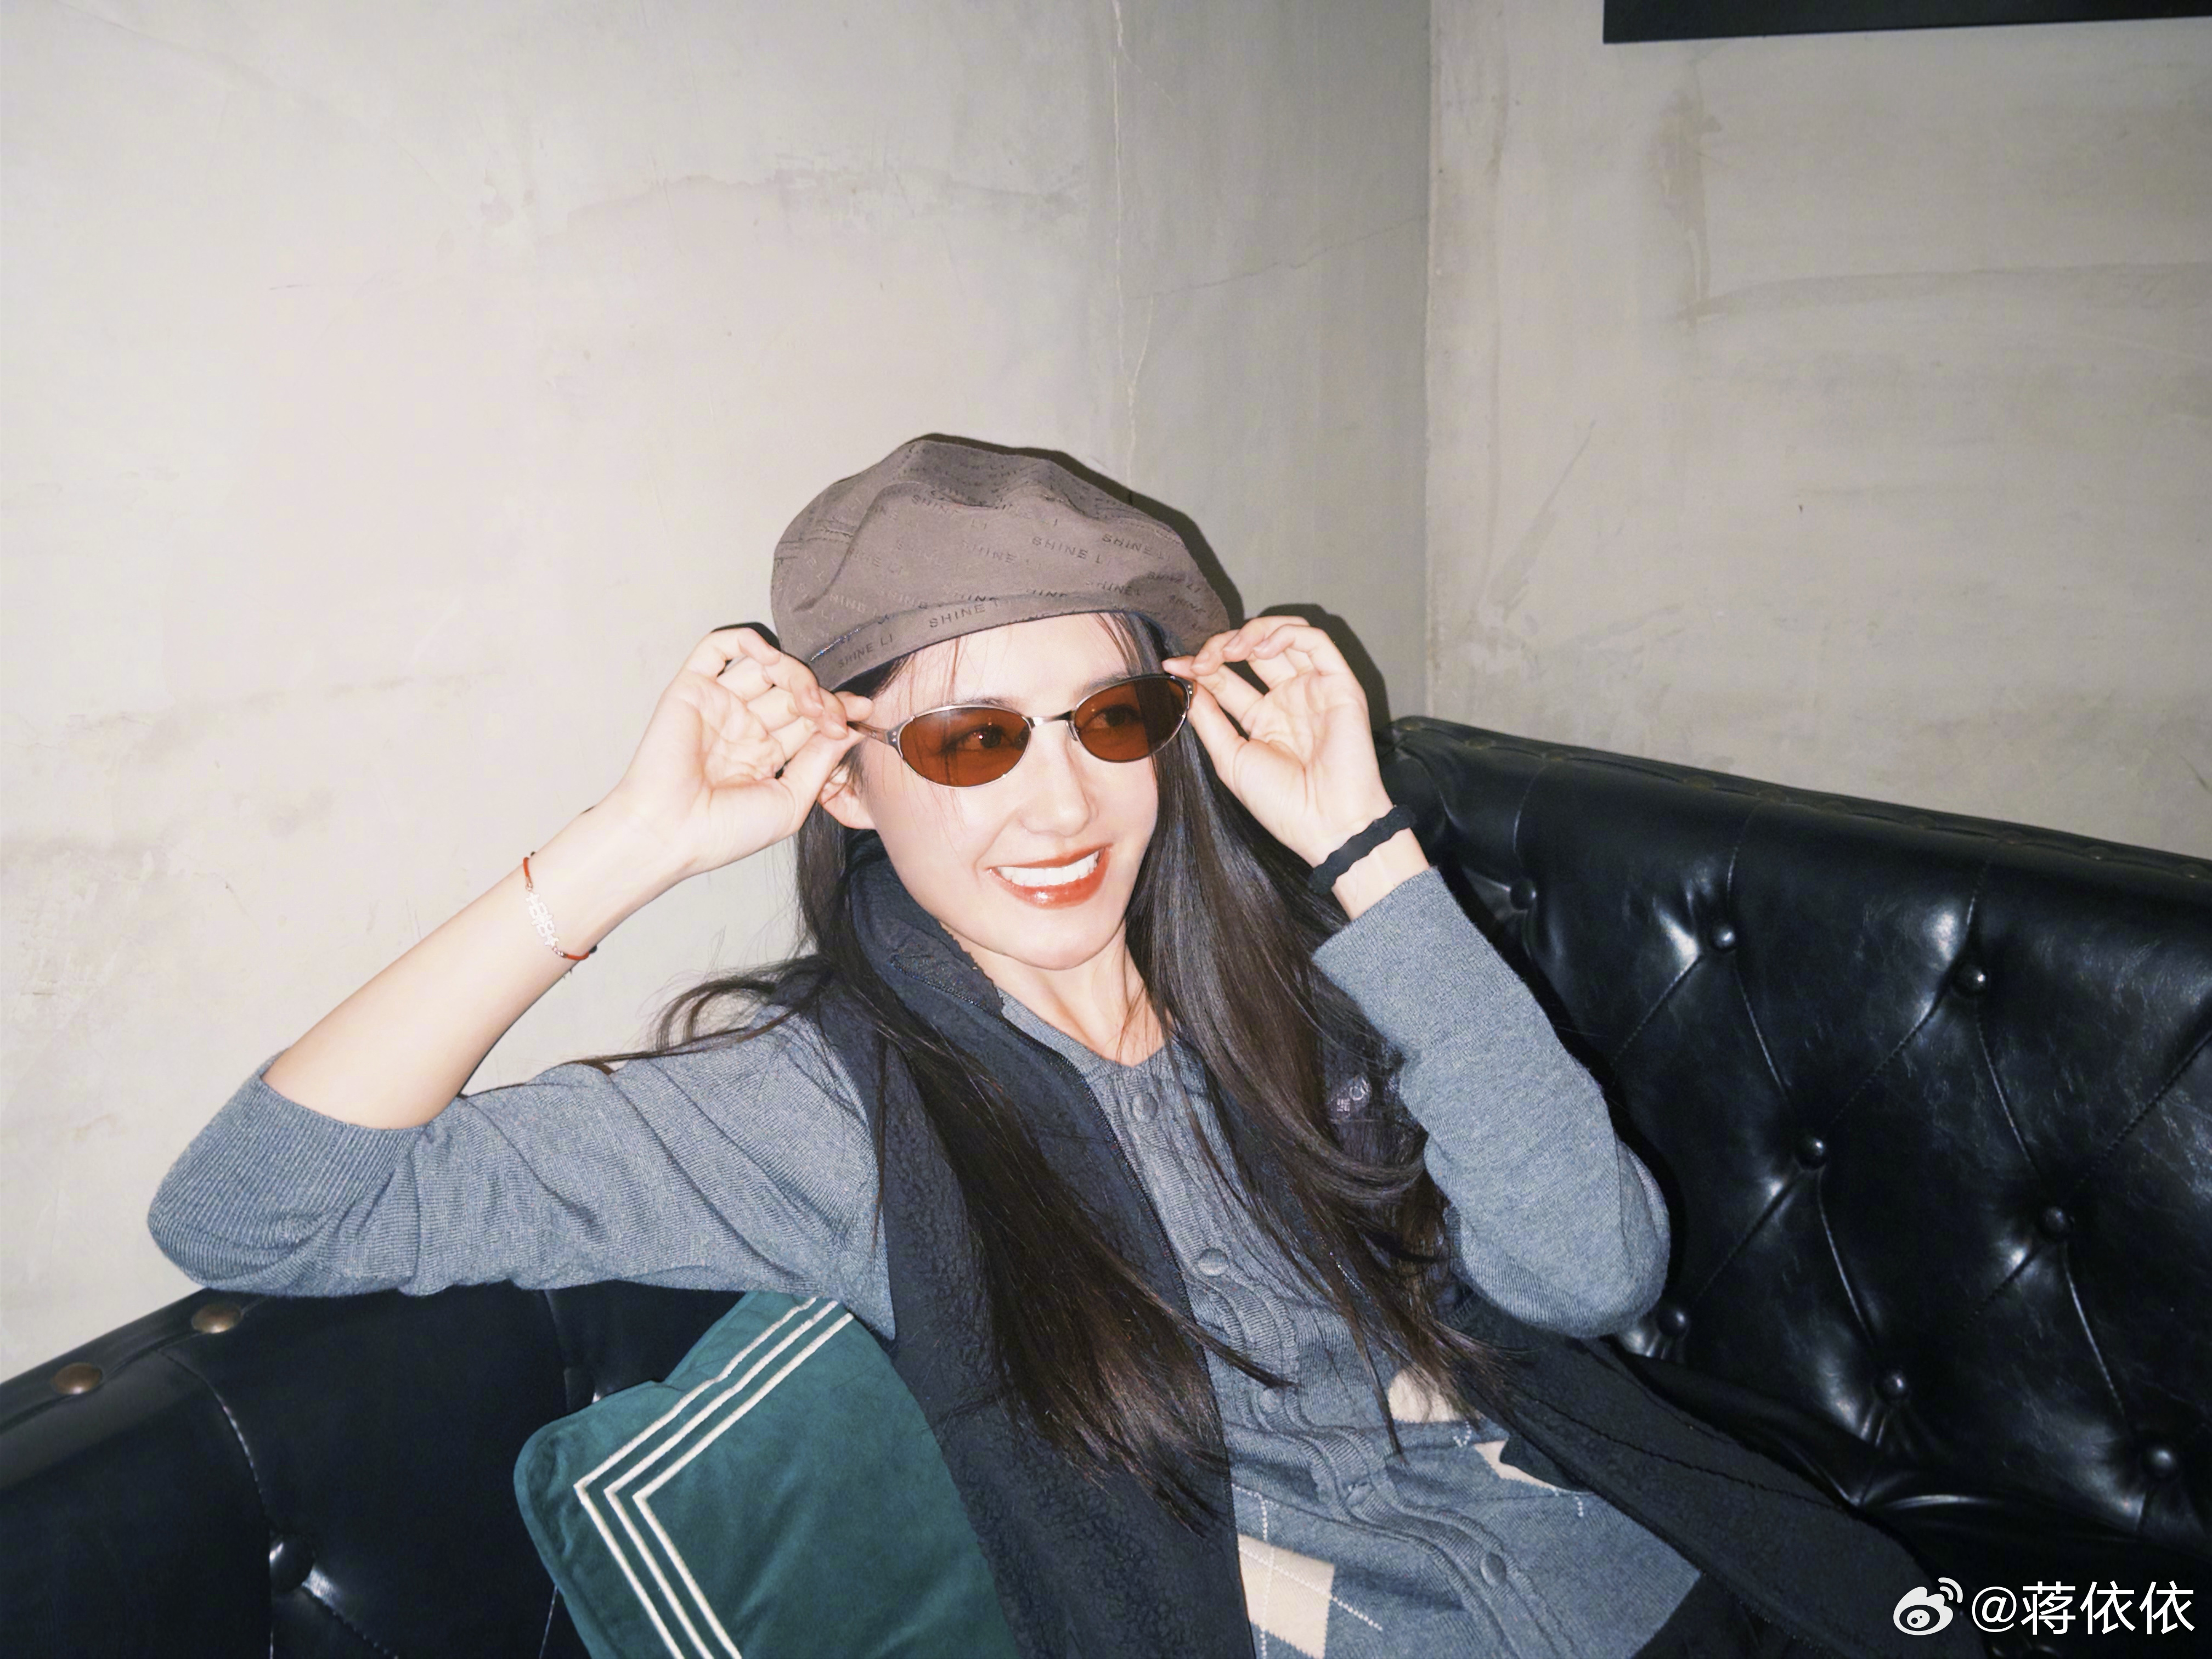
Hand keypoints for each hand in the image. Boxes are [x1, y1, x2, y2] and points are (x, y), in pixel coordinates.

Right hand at [598, 626, 871, 881]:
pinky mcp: (691, 689)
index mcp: (765, 752)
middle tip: (835, 716)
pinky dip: (747, 642)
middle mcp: (743, 725)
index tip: (863, 710)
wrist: (671, 834)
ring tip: (808, 701)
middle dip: (820, 697)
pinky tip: (770, 658)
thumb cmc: (724, 832)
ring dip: (794, 673)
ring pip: (764, 666)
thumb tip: (852, 726)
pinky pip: (718, 648)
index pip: (808, 715)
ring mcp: (718, 705)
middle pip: (791, 689)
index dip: (835, 708)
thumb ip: (821, 760)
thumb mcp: (791, 799)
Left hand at [1162, 615, 1400, 866]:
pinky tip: (1260, 649)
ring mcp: (1314, 689)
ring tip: (1230, 652)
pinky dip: (1286, 634)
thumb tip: (1183, 684)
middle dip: (1221, 646)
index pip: (1226, 678)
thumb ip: (1208, 718)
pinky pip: (1316, 641)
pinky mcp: (1340, 683)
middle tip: (1201, 661)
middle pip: (1252, 651)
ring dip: (1252, 633)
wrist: (1326, 824)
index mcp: (1263, 718)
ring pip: (1284, 636)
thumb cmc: (1281, 802)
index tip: (1172, 667)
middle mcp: (1288, 699)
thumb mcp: (1230, 758)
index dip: (1199, 666)